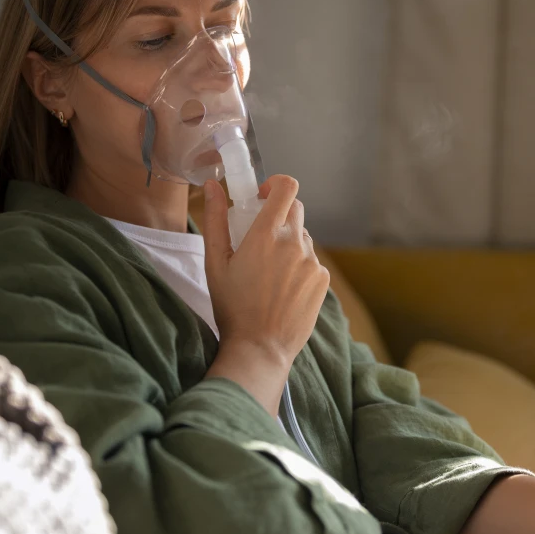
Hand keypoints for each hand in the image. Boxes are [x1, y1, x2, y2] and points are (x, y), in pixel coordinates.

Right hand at [202, 175, 329, 414]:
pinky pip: (311, 260)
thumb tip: (212, 186)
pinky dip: (298, 265)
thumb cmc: (232, 307)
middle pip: (295, 209)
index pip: (286, 188)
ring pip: (302, 237)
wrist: (260, 348)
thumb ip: (215, 220)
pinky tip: (282, 288)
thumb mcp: (215, 263)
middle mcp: (294, 244)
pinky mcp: (322, 279)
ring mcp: (312, 262)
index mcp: (266, 235)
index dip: (275, 185)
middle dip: (278, 215)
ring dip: (288, 243)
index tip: (262, 197)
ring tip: (269, 272)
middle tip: (259, 237)